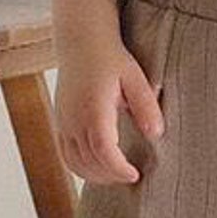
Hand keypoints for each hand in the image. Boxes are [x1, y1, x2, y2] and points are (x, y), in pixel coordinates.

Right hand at [54, 39, 163, 185]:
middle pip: (89, 162)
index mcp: (94, 108)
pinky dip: (81, 168)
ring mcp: (64, 122)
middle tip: (132, 176)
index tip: (135, 174)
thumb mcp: (134, 77)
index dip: (118, 168)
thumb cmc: (110, 58)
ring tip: (117, 175)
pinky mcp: (60, 123)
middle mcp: (74, 119)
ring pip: (75, 162)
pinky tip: (99, 169)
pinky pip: (65, 155)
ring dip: (96, 175)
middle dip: (112, 175)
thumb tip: (156, 134)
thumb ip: (145, 106)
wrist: (80, 41)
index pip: (103, 150)